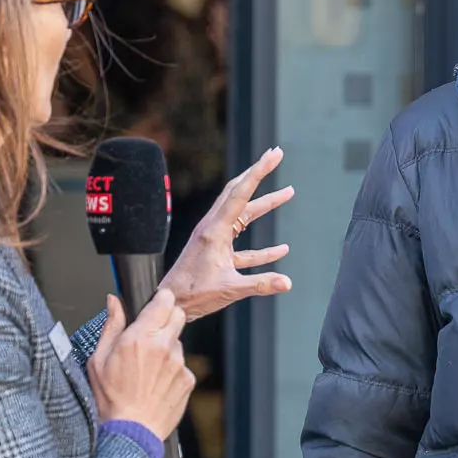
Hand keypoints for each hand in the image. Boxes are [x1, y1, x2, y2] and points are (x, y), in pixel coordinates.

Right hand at [89, 289, 194, 440]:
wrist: (131, 431)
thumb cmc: (111, 399)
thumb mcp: (98, 359)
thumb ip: (111, 325)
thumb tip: (114, 302)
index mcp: (139, 338)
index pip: (164, 301)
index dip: (161, 300)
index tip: (156, 303)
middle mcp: (163, 347)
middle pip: (178, 315)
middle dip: (167, 318)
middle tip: (151, 333)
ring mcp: (179, 364)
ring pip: (179, 342)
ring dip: (167, 347)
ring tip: (148, 368)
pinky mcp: (188, 379)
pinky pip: (183, 365)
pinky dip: (172, 370)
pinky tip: (156, 382)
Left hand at [159, 147, 295, 316]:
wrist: (169, 303)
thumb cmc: (192, 294)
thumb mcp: (229, 289)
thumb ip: (260, 284)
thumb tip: (287, 282)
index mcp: (215, 230)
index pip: (241, 192)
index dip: (260, 171)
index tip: (274, 154)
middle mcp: (214, 228)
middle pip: (238, 192)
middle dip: (259, 173)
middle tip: (276, 155)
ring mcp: (215, 240)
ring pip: (244, 214)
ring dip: (265, 204)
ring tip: (288, 193)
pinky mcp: (219, 254)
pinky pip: (245, 246)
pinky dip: (263, 247)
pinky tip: (281, 249)